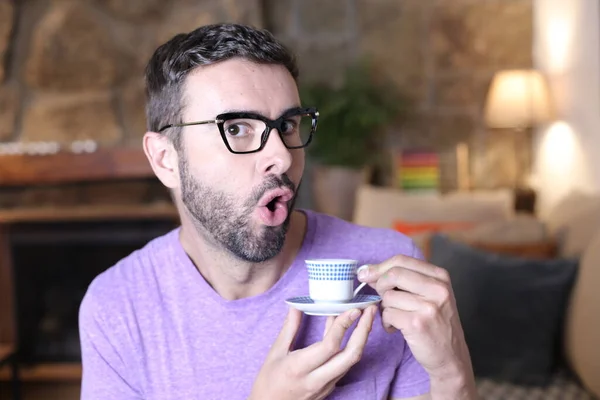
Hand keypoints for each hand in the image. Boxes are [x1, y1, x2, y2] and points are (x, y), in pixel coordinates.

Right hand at [249, 305, 376, 399]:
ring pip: (351, 361)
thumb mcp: (275, 353)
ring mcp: (326, 386)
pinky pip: (345, 365)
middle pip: (350, 355)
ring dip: (362, 338)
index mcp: (299, 367)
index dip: (344, 326)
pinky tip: (351, 331)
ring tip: (366, 317)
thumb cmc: (268, 382)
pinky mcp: (329, 388)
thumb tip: (296, 306)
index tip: (353, 309)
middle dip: (364, 331)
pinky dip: (351, 346)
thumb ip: (289, 329)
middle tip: (371, 310)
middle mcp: (317, 379)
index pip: (330, 345)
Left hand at [358, 255, 475, 397]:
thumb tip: (369, 271)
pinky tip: (396, 328)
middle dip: (380, 285)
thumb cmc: (435, 323)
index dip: (379, 267)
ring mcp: (429, 306)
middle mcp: (437, 289)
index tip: (365, 274)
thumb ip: (405, 280)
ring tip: (397, 318)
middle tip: (382, 298)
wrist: (451, 356)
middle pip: (393, 274)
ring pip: (388, 296)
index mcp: (440, 277)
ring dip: (385, 308)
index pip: (402, 260)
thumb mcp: (431, 295)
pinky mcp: (417, 324)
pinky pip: (387, 314)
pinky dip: (386, 322)